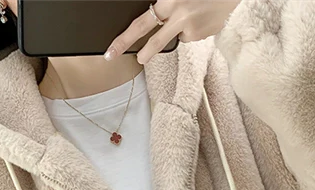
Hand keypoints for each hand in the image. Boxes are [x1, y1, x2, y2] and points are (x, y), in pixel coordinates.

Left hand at [105, 0, 241, 64]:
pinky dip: (194, 27)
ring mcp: (191, 27)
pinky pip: (191, 35)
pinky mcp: (202, 34)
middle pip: (156, 40)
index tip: (111, 51)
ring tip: (195, 10)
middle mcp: (179, 14)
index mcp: (169, 0)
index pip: (140, 23)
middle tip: (138, 59)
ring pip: (176, 35)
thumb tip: (153, 18)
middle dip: (145, 52)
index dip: (124, 39)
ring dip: (180, 27)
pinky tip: (203, 15)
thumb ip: (165, 4)